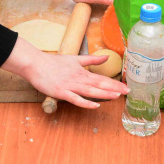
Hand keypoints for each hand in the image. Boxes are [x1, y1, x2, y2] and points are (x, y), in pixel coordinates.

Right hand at [1, 37, 127, 108]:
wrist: (36, 64)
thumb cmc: (54, 63)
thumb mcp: (75, 59)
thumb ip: (91, 60)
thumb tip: (106, 57)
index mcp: (82, 72)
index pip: (101, 78)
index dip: (114, 82)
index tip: (126, 86)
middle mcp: (78, 79)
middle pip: (99, 84)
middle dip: (114, 88)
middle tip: (127, 92)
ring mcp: (70, 86)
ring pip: (90, 91)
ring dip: (104, 94)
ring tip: (116, 96)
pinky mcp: (62, 92)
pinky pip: (76, 99)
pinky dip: (86, 102)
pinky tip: (95, 105)